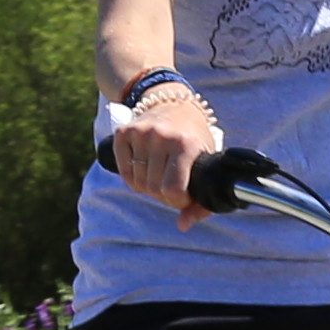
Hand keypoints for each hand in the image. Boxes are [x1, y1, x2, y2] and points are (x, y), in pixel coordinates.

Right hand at [107, 79, 220, 214]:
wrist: (174, 104)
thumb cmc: (194, 140)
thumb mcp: (206, 165)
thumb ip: (202, 201)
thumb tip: (183, 226)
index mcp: (186, 144)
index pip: (172, 190)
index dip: (178, 201)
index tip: (184, 195)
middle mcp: (162, 136)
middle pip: (154, 189)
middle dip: (163, 195)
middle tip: (172, 185)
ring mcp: (141, 133)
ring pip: (137, 183)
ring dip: (148, 187)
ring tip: (160, 174)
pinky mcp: (124, 132)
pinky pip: (124, 172)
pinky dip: (132, 178)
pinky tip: (145, 168)